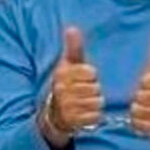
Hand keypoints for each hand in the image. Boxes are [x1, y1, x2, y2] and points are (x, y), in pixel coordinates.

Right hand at [42, 27, 102, 146]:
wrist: (53, 113)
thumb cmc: (66, 84)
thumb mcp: (68, 65)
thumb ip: (73, 48)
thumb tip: (72, 28)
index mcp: (62, 74)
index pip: (90, 72)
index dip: (92, 76)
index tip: (86, 78)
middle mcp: (62, 90)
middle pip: (94, 88)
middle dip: (94, 90)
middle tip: (86, 92)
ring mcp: (66, 107)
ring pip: (96, 102)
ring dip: (95, 103)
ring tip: (87, 102)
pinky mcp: (72, 121)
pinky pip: (94, 117)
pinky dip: (94, 116)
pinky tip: (87, 113)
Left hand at [130, 33, 149, 142]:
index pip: (146, 80)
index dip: (144, 84)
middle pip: (140, 96)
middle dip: (140, 99)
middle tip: (149, 101)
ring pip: (138, 110)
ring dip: (139, 112)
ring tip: (149, 111)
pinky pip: (139, 124)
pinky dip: (139, 124)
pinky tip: (148, 122)